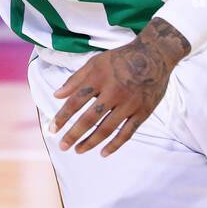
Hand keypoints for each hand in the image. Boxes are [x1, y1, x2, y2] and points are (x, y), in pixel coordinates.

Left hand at [50, 20, 189, 156]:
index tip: (52, 130)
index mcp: (99, 78)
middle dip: (74, 134)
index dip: (62, 117)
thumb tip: (56, 95)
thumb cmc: (120, 58)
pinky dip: (115, 145)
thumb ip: (75, 79)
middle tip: (63, 146)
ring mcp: (130, 103)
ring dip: (91, 142)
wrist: (154, 54)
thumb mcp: (96, 62)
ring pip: (107, 128)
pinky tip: (103, 153)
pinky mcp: (143, 111)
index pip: (76, 101)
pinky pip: (128, 132)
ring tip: (78, 150)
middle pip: (90, 118)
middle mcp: (114, 91)